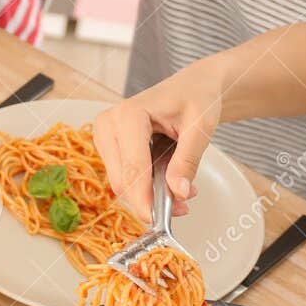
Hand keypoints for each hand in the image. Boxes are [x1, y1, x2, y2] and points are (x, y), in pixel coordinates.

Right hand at [94, 57, 227, 220]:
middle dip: (149, 199)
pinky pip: (123, 176)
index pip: (133, 167)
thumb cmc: (197, 97)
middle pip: (123, 179)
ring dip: (148, 195)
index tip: (155, 220)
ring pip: (121, 182)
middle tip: (182, 207)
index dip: (144, 197)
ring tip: (182, 191)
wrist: (192, 86)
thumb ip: (188, 160)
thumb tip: (179, 193)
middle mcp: (109, 124)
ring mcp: (104, 135)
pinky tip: (169, 182)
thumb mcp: (201, 126)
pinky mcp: (108, 146)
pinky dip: (145, 187)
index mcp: (128, 115)